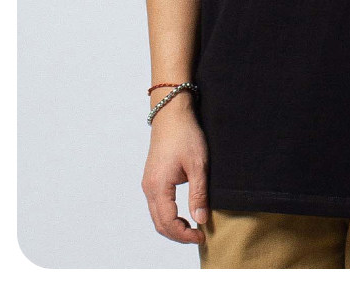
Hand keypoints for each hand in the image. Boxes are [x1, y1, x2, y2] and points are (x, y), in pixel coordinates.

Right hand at [141, 101, 209, 243]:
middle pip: (159, 223)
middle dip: (178, 234)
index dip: (184, 235)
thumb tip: (201, 220)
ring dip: (173, 226)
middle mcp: (149, 187)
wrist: (171, 113)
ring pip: (156, 216)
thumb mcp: (198, 165)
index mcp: (158, 186)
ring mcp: (148, 183)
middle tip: (198, 235)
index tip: (201, 235)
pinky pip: (156, 205)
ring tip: (193, 226)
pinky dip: (168, 215)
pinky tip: (183, 213)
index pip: (168, 223)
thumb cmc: (185, 135)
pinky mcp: (151, 178)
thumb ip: (198, 194)